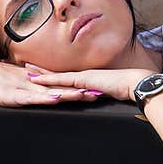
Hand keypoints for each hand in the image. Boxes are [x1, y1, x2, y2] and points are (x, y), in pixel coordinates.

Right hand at [0, 59, 110, 107]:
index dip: (77, 88)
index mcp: (35, 84)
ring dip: (66, 94)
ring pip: (49, 92)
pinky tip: (54, 98)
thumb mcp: (15, 88)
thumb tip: (44, 93)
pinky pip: (31, 98)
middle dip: (79, 91)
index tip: (94, 90)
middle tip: (98, 93)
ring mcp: (24, 90)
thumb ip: (29, 90)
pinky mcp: (13, 96)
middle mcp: (33, 86)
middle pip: (60, 88)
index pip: (60, 86)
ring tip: (83, 95)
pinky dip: (43, 98)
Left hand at [23, 64, 147, 102]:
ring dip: (42, 74)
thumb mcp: (110, 92)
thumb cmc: (126, 88)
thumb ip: (101, 94)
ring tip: (27, 71)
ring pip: (57, 75)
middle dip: (43, 70)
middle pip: (59, 73)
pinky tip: (37, 80)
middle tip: (28, 66)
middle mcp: (83, 75)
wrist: (135, 83)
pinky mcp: (82, 81)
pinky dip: (48, 80)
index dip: (55, 74)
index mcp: (88, 78)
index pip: (67, 76)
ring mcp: (82, 77)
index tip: (43, 71)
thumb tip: (98, 97)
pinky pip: (61, 80)